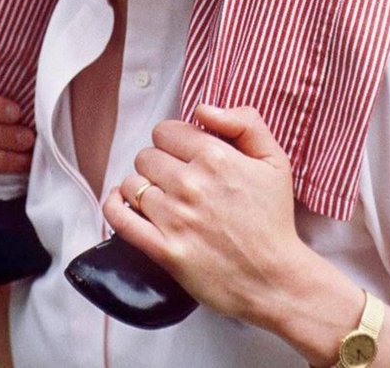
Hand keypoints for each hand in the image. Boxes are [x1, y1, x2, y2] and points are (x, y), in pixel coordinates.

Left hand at [102, 104, 312, 326]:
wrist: (275, 280)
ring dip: (142, 187)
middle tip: (175, 179)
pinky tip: (122, 201)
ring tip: (159, 197)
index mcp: (215, 157)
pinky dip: (114, 205)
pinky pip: (121, 218)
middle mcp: (190, 184)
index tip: (183, 154)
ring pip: (132, 184)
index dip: (173, 140)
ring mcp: (174, 218)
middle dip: (158, 163)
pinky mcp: (164, 250)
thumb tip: (204, 108)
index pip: (166, 131)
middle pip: (146, 156)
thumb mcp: (274, 159)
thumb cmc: (274, 220)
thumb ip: (245, 122)